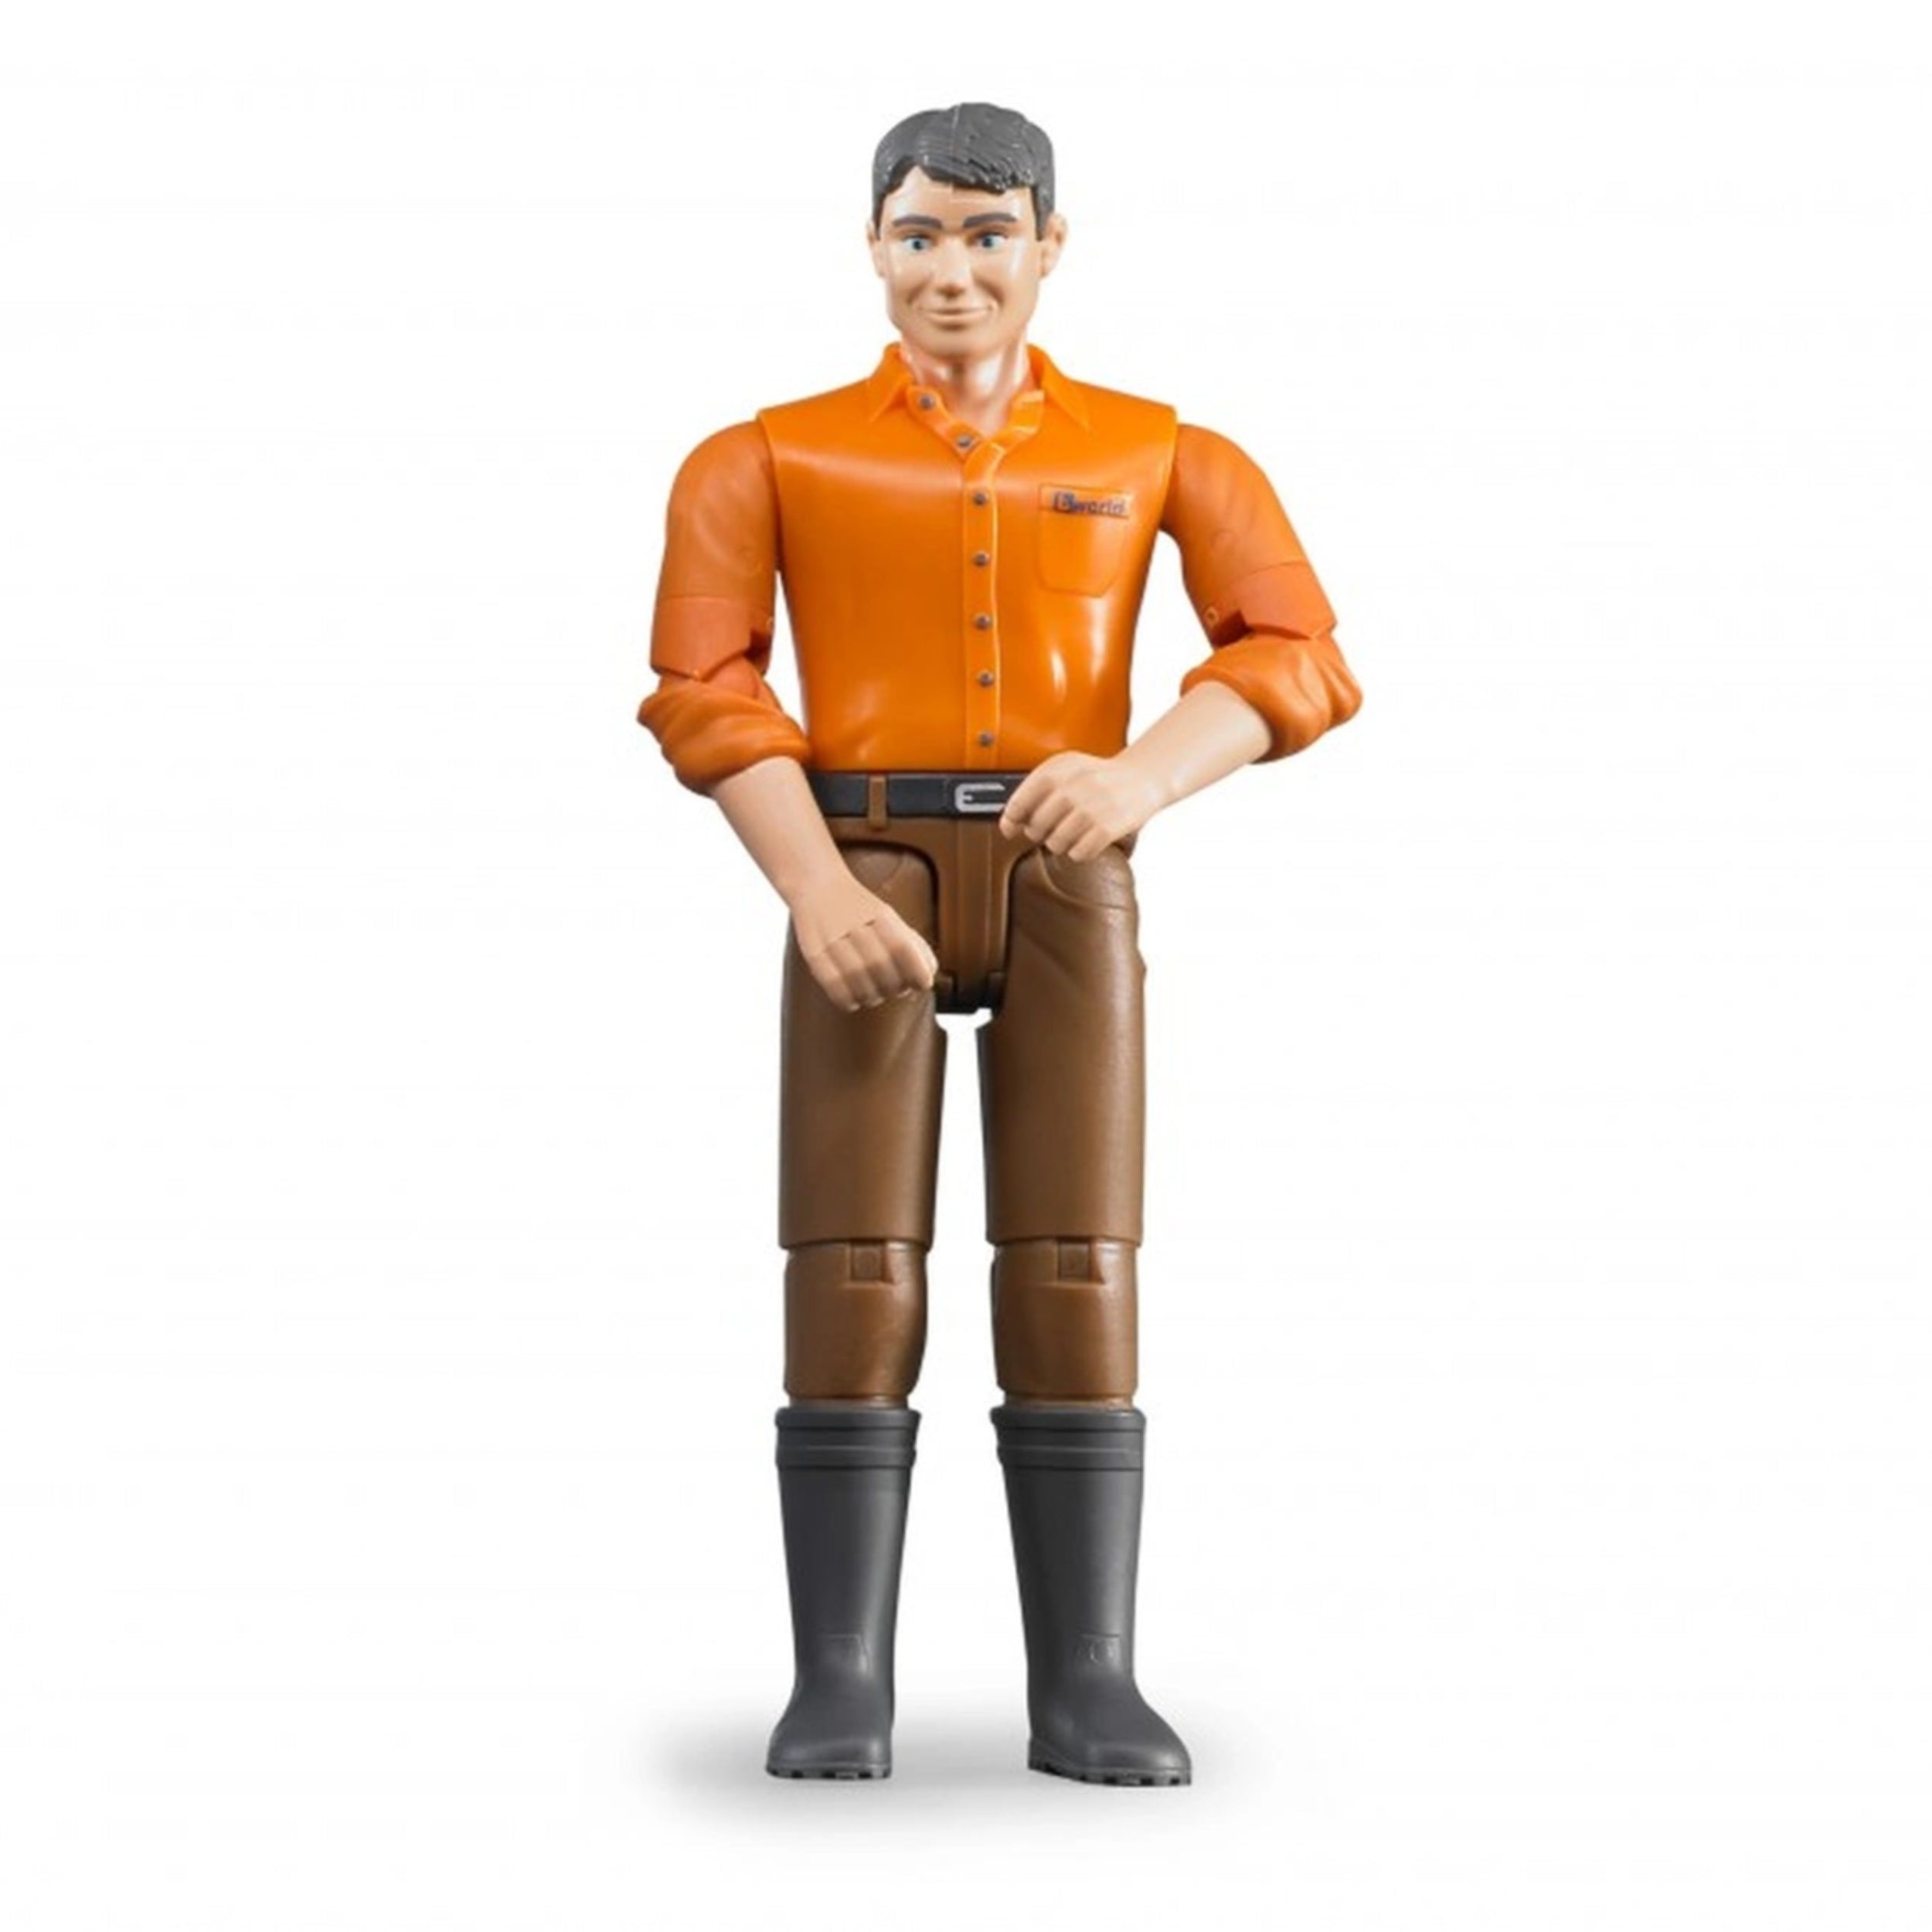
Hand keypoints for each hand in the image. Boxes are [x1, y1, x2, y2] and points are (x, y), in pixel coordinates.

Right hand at [789, 868, 937, 1011]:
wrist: (818, 887)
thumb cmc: (861, 910)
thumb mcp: (889, 917)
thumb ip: (912, 944)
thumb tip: (929, 973)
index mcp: (880, 915)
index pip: (903, 948)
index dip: (917, 971)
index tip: (922, 984)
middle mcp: (855, 926)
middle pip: (882, 969)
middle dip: (896, 988)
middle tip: (896, 989)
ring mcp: (832, 940)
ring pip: (859, 983)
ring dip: (874, 997)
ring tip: (875, 993)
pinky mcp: (814, 954)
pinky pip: (834, 988)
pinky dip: (849, 1000)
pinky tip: (854, 998)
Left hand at [999, 752, 1164, 860]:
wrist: (1142, 777)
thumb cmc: (1098, 777)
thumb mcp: (1066, 770)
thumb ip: (1035, 791)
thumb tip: (1008, 824)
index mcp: (1058, 769)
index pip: (1020, 800)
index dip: (1012, 820)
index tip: (1011, 828)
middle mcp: (1074, 785)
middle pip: (1036, 827)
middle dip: (1040, 833)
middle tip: (1054, 827)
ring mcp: (1092, 806)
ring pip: (1056, 843)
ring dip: (1061, 844)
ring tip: (1074, 832)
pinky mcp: (1108, 826)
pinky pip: (1079, 853)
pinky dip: (1081, 852)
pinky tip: (1088, 839)